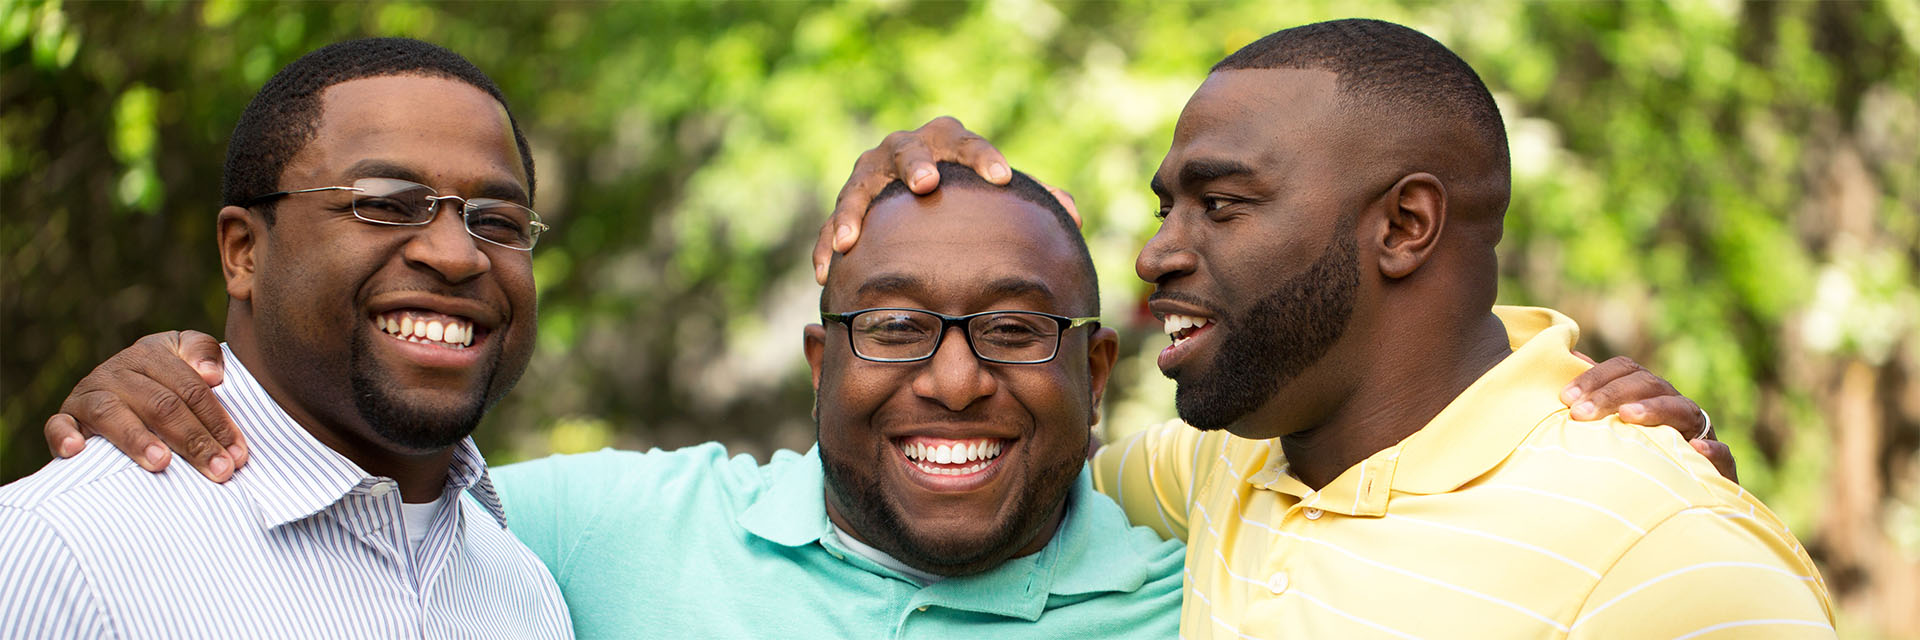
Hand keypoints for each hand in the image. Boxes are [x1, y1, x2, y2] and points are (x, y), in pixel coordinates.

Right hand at [43, 330, 245, 481]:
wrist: (118, 385)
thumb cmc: (166, 379)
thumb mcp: (187, 357)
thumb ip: (203, 353)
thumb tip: (212, 375)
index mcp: (151, 355)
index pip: (191, 389)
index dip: (218, 422)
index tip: (239, 454)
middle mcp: (117, 371)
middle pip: (160, 404)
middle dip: (194, 440)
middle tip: (219, 470)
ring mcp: (88, 394)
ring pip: (112, 413)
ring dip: (137, 439)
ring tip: (162, 463)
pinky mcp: (66, 416)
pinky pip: (58, 425)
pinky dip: (64, 436)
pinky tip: (78, 452)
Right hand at [811, 116, 1079, 283]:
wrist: (918, 199)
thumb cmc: (967, 196)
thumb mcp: (996, 196)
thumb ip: (1035, 201)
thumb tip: (1071, 215)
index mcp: (946, 141)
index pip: (967, 142)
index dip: (985, 156)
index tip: (1004, 177)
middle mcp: (904, 150)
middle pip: (907, 149)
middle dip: (916, 164)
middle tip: (926, 183)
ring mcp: (870, 174)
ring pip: (859, 185)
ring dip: (853, 210)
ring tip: (851, 239)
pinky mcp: (848, 205)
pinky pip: (831, 224)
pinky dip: (826, 244)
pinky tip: (824, 272)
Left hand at [1561, 354, 1736, 482]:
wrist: (1683, 501)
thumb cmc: (1636, 459)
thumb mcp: (1610, 430)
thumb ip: (1591, 400)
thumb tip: (1566, 357)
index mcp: (1649, 395)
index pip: (1626, 369)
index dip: (1596, 377)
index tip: (1565, 397)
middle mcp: (1675, 407)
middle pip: (1649, 384)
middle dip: (1612, 394)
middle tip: (1580, 413)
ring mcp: (1700, 434)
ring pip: (1683, 410)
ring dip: (1655, 409)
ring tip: (1627, 416)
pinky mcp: (1719, 467)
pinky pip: (1722, 454)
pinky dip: (1712, 450)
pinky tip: (1696, 449)